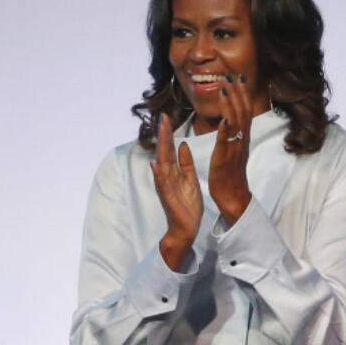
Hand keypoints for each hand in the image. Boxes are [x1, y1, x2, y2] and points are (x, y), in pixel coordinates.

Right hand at [152, 113, 203, 270]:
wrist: (186, 227)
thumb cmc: (188, 204)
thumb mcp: (190, 179)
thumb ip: (185, 163)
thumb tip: (183, 144)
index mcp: (174, 171)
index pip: (170, 148)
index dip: (169, 133)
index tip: (168, 117)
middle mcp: (167, 176)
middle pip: (164, 151)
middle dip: (164, 135)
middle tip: (162, 116)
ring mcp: (165, 186)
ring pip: (161, 163)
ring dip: (160, 148)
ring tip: (160, 133)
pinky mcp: (167, 198)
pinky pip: (162, 184)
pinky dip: (158, 175)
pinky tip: (155, 164)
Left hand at [208, 74, 253, 225]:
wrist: (234, 196)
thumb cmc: (231, 173)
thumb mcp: (233, 148)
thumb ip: (233, 134)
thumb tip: (231, 119)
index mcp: (242, 137)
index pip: (245, 110)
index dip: (242, 93)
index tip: (239, 77)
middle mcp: (241, 139)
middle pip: (243, 112)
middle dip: (238, 92)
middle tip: (233, 74)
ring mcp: (235, 148)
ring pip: (236, 123)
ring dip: (231, 104)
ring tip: (225, 88)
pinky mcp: (226, 158)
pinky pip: (227, 142)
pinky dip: (227, 129)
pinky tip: (224, 118)